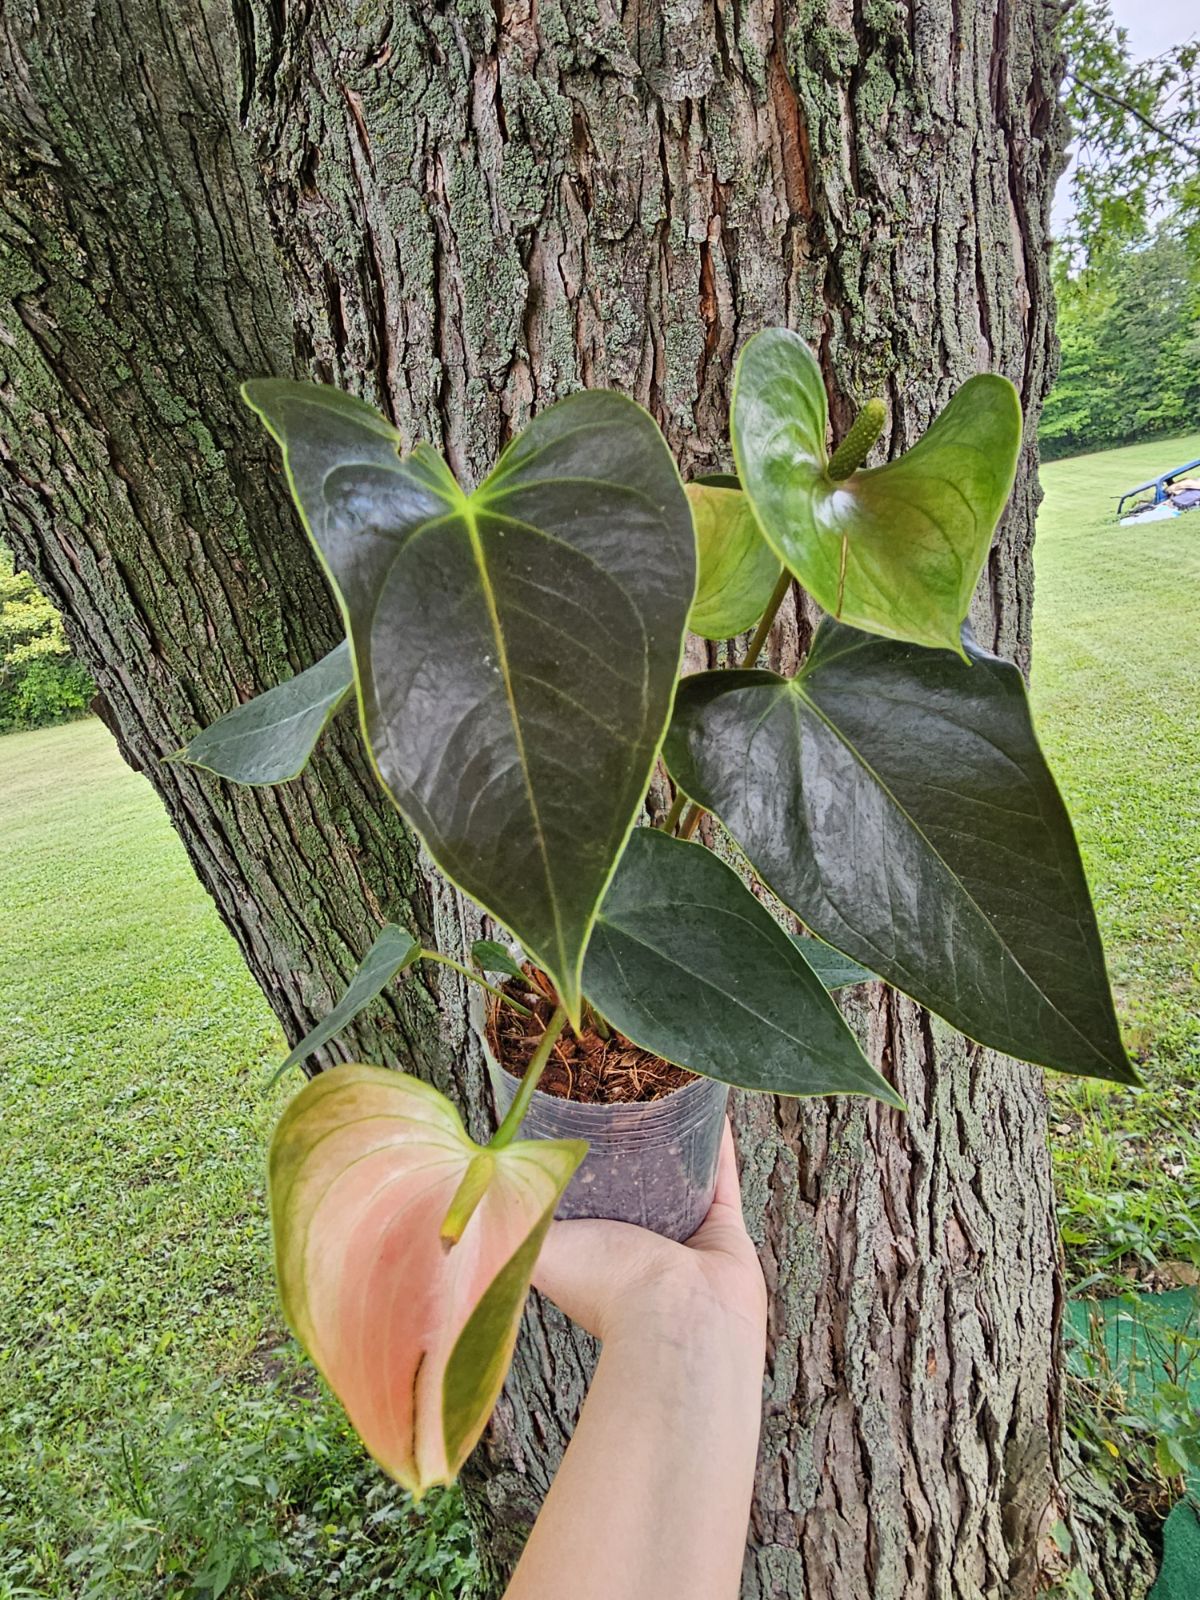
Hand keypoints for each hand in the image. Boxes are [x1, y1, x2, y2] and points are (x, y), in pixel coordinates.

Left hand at [533, 1120, 766, 1349]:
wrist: (678, 1317)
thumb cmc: (606, 1288)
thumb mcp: (543, 1248)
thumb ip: (514, 1219)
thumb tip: (476, 1194)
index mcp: (595, 1252)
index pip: (583, 1201)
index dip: (576, 1164)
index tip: (567, 1121)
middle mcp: (640, 1246)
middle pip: (633, 1186)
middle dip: (627, 1148)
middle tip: (617, 1102)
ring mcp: (685, 1237)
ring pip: (681, 1177)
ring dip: (675, 1141)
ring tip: (663, 1098)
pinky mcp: (723, 1228)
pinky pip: (720, 1173)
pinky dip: (717, 1140)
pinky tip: (708, 1105)